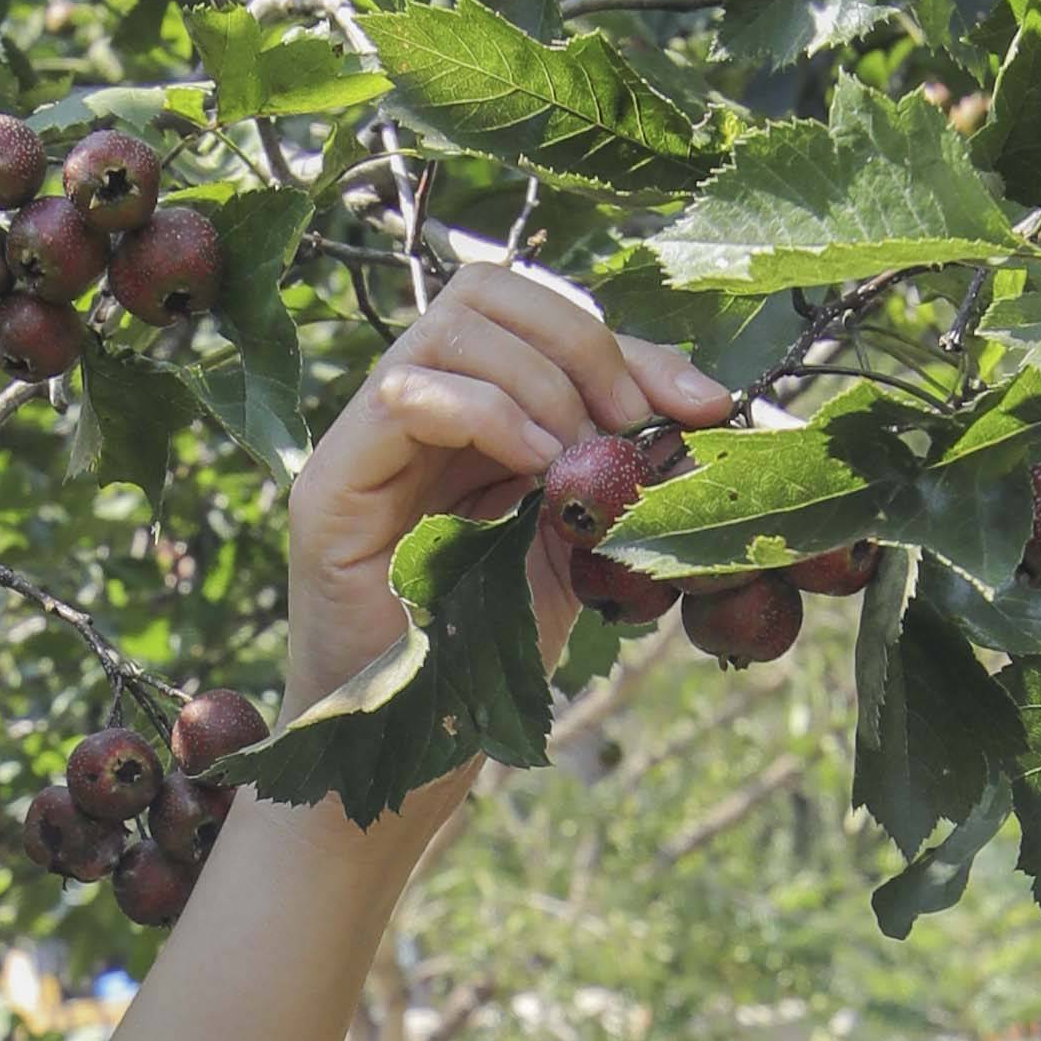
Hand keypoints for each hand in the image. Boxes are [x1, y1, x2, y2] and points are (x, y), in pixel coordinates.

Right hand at [285, 257, 725, 715]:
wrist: (411, 751)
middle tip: (627, 420)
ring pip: (450, 326)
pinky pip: (405, 396)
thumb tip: (709, 410)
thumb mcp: (577, 545)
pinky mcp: (332, 482)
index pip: (538, 318)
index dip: (623, 342)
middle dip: (580, 341)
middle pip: (488, 289)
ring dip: (540, 379)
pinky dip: (488, 414)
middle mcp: (414, 409)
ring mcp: (366, 439)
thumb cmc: (486, 658)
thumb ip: (617, 472)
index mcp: (470, 412)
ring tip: (577, 457)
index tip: (698, 404)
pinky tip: (538, 469)